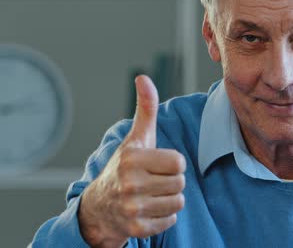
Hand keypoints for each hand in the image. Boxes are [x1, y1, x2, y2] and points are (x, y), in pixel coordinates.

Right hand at [79, 75, 185, 247]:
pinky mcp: (136, 228)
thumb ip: (145, 109)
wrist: (99, 207)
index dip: (172, 163)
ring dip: (169, 200)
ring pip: (178, 203)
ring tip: (151, 195)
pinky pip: (171, 221)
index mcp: (132, 159)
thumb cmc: (124, 168)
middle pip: (180, 183)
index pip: (178, 162)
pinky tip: (148, 210)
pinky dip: (163, 218)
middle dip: (172, 182)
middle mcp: (129, 183)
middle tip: (154, 181)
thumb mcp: (136, 138)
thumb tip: (143, 78)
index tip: (157, 164)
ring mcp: (132, 208)